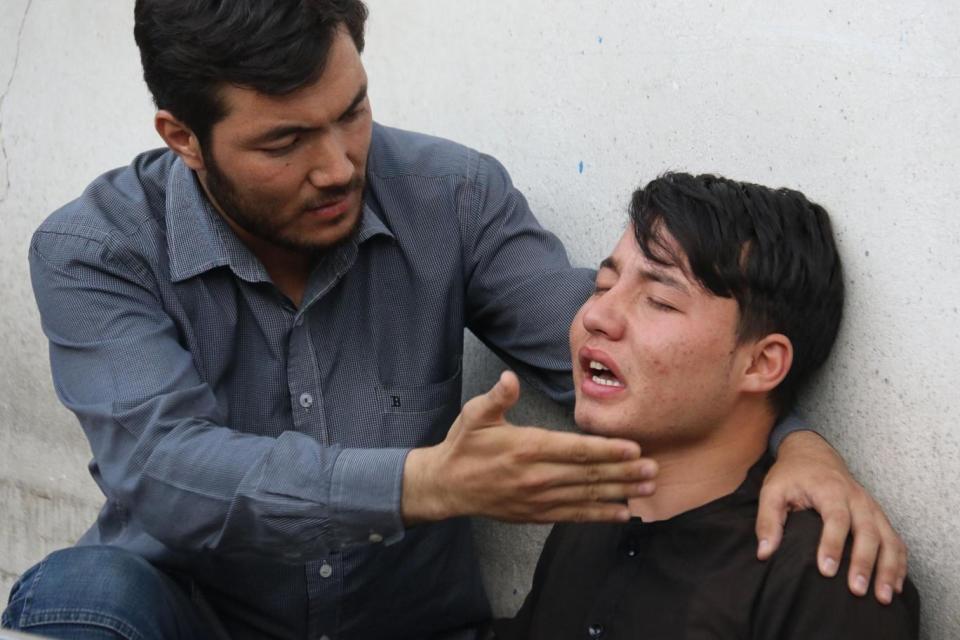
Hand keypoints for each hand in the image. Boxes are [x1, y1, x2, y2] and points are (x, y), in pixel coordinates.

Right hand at [402, 371, 657, 523]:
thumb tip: (509, 379)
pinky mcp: (536, 514)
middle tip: (653, 469)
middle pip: (588, 475)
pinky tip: (622, 513)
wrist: (446, 486)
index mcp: (526, 448)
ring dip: (619, 493)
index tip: (634, 448)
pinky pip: (573, 516)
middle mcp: (536, 476)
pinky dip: (599, 515)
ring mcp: (537, 499)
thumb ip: (497, 397)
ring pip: (586, 496)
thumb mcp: (475, 415)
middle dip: (623, 472)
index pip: (575, 450)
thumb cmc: (464, 446)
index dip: (607, 450)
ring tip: (646, 489)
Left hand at [755, 431, 907, 604]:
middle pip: (868, 531)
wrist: (812, 453)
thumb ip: (767, 520)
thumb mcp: (772, 491)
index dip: (832, 544)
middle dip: (864, 562)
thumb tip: (765, 552)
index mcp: (830, 489)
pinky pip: (895, 540)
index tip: (826, 571)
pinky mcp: (878, 516)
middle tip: (857, 590)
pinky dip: (898, 563)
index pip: (836, 518)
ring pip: (888, 538)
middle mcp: (857, 498)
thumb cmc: (792, 475)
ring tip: (883, 596)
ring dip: (888, 568)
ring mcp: (871, 507)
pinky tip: (895, 586)